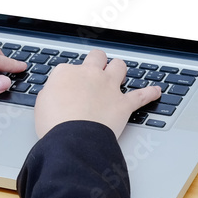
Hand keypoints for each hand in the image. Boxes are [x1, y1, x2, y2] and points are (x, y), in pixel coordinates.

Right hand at [34, 50, 161, 139]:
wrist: (73, 139)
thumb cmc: (54, 124)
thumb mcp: (41, 104)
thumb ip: (51, 93)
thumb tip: (55, 93)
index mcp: (66, 73)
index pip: (70, 68)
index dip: (71, 77)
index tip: (70, 87)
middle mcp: (89, 74)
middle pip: (97, 57)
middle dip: (98, 61)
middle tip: (96, 68)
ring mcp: (108, 87)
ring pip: (119, 66)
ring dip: (119, 69)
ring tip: (119, 72)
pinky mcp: (123, 103)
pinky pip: (141, 95)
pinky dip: (150, 93)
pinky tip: (156, 91)